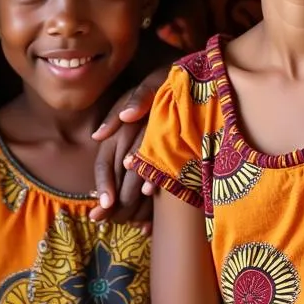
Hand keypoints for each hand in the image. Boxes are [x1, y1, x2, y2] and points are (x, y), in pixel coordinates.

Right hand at [89, 68, 167, 227]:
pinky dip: (154, 198)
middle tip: (116, 223)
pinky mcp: (165, 157)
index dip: (105, 182)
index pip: (106, 162)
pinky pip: (154, 182)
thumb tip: (126, 117)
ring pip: (135, 184)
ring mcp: (147, 151)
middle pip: (118, 179)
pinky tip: (153, 221)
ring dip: (135, 205)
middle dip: (117, 201)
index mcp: (123, 127)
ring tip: (138, 225)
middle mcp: (131, 142)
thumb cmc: (174, 79)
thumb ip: (142, 96)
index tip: (108, 203)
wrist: (199, 80)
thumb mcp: (157, 81)